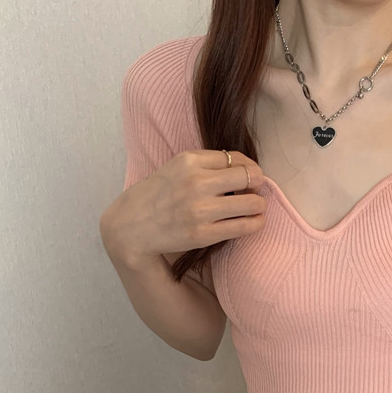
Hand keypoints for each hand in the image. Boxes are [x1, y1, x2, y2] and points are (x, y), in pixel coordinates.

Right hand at [101, 149, 267, 267]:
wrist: (132, 226)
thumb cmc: (158, 195)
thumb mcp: (177, 167)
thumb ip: (207, 163)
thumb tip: (247, 166)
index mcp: (189, 160)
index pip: (235, 158)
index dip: (249, 167)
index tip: (250, 176)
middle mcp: (196, 183)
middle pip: (249, 177)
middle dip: (258, 184)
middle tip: (256, 191)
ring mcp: (200, 210)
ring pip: (251, 203)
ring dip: (259, 205)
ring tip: (255, 207)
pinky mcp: (203, 234)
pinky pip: (244, 227)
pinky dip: (256, 223)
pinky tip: (255, 221)